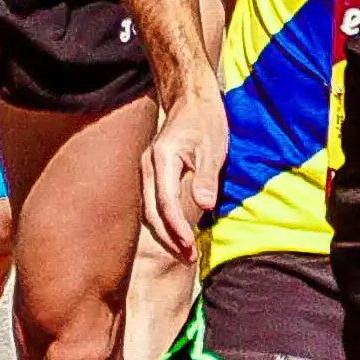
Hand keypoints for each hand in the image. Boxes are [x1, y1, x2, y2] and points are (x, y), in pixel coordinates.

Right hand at [141, 86, 228, 265]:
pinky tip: (178, 235)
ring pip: (149, 211)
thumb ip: (206, 177)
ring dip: (165, 234)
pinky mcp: (152, 175)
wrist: (192, 101)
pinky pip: (152, 205)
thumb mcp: (212, 147)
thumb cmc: (205, 122)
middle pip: (151, 212)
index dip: (176, 227)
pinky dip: (164, 223)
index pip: (165, 201)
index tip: (190, 245)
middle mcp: (148, 166)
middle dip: (168, 238)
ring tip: (185, 254)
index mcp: (161, 158)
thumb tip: (205, 206)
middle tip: (188, 258)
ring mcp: (147, 171)